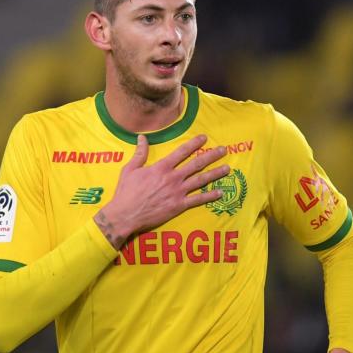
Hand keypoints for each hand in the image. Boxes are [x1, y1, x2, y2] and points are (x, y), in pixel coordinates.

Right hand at [94, 134, 228, 248]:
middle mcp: (173, 178)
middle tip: (223, 150)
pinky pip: (198, 200)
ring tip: (227, 168)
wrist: (125, 214)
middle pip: (196, 164)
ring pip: (201, 180)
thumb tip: (142, 138)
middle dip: (211, 156)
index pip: (182, 152)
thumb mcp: (130, 169)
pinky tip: (220, 192)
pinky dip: (210, 196)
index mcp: (161, 168)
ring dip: (215, 173)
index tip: (204, 138)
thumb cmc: (126, 192)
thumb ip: (140, 153)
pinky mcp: (178, 206)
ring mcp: (177, 192)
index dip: (194, 144)